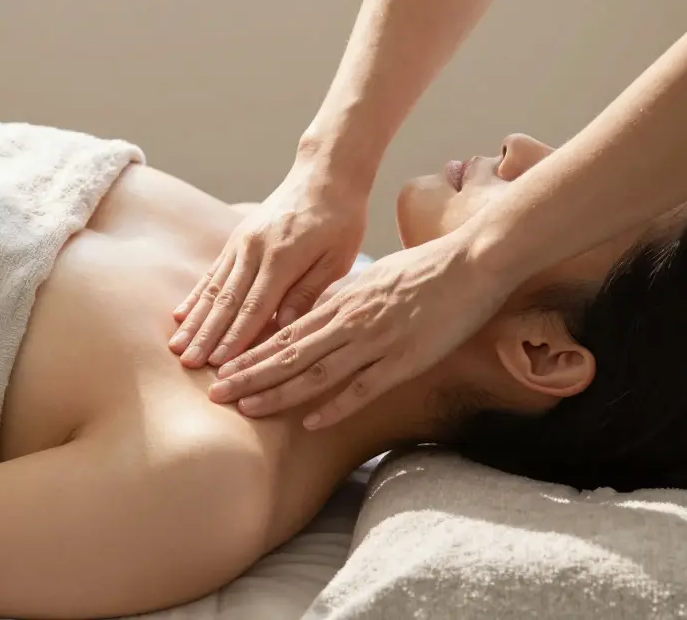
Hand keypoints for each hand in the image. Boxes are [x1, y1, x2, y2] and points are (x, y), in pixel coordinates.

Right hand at [168, 160, 367, 367]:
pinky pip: (212, 271)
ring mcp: (241, 243)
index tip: (219, 364)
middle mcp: (255, 250)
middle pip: (226, 301)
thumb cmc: (340, 218)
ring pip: (213, 288)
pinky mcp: (236, 239)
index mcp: (283, 258)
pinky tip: (180, 314)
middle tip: (188, 363)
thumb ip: (307, 293)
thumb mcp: (336, 259)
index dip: (235, 338)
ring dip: (194, 320)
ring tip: (177, 346)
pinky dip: (196, 295)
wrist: (325, 172)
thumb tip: (282, 328)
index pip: (254, 307)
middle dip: (206, 335)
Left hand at [209, 227, 508, 428]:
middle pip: (288, 353)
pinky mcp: (404, 360)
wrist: (472, 262)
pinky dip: (334, 406)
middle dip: (249, 375)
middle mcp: (350, 321)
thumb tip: (310, 316)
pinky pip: (362, 388)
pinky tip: (309, 422)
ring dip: (278, 392)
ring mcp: (376, 341)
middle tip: (214, 394)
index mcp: (340, 301)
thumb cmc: (422, 269)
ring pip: (316, 371)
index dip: (250, 353)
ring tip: (246, 408)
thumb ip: (339, 300)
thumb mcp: (369, 279)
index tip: (222, 369)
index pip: (283, 332)